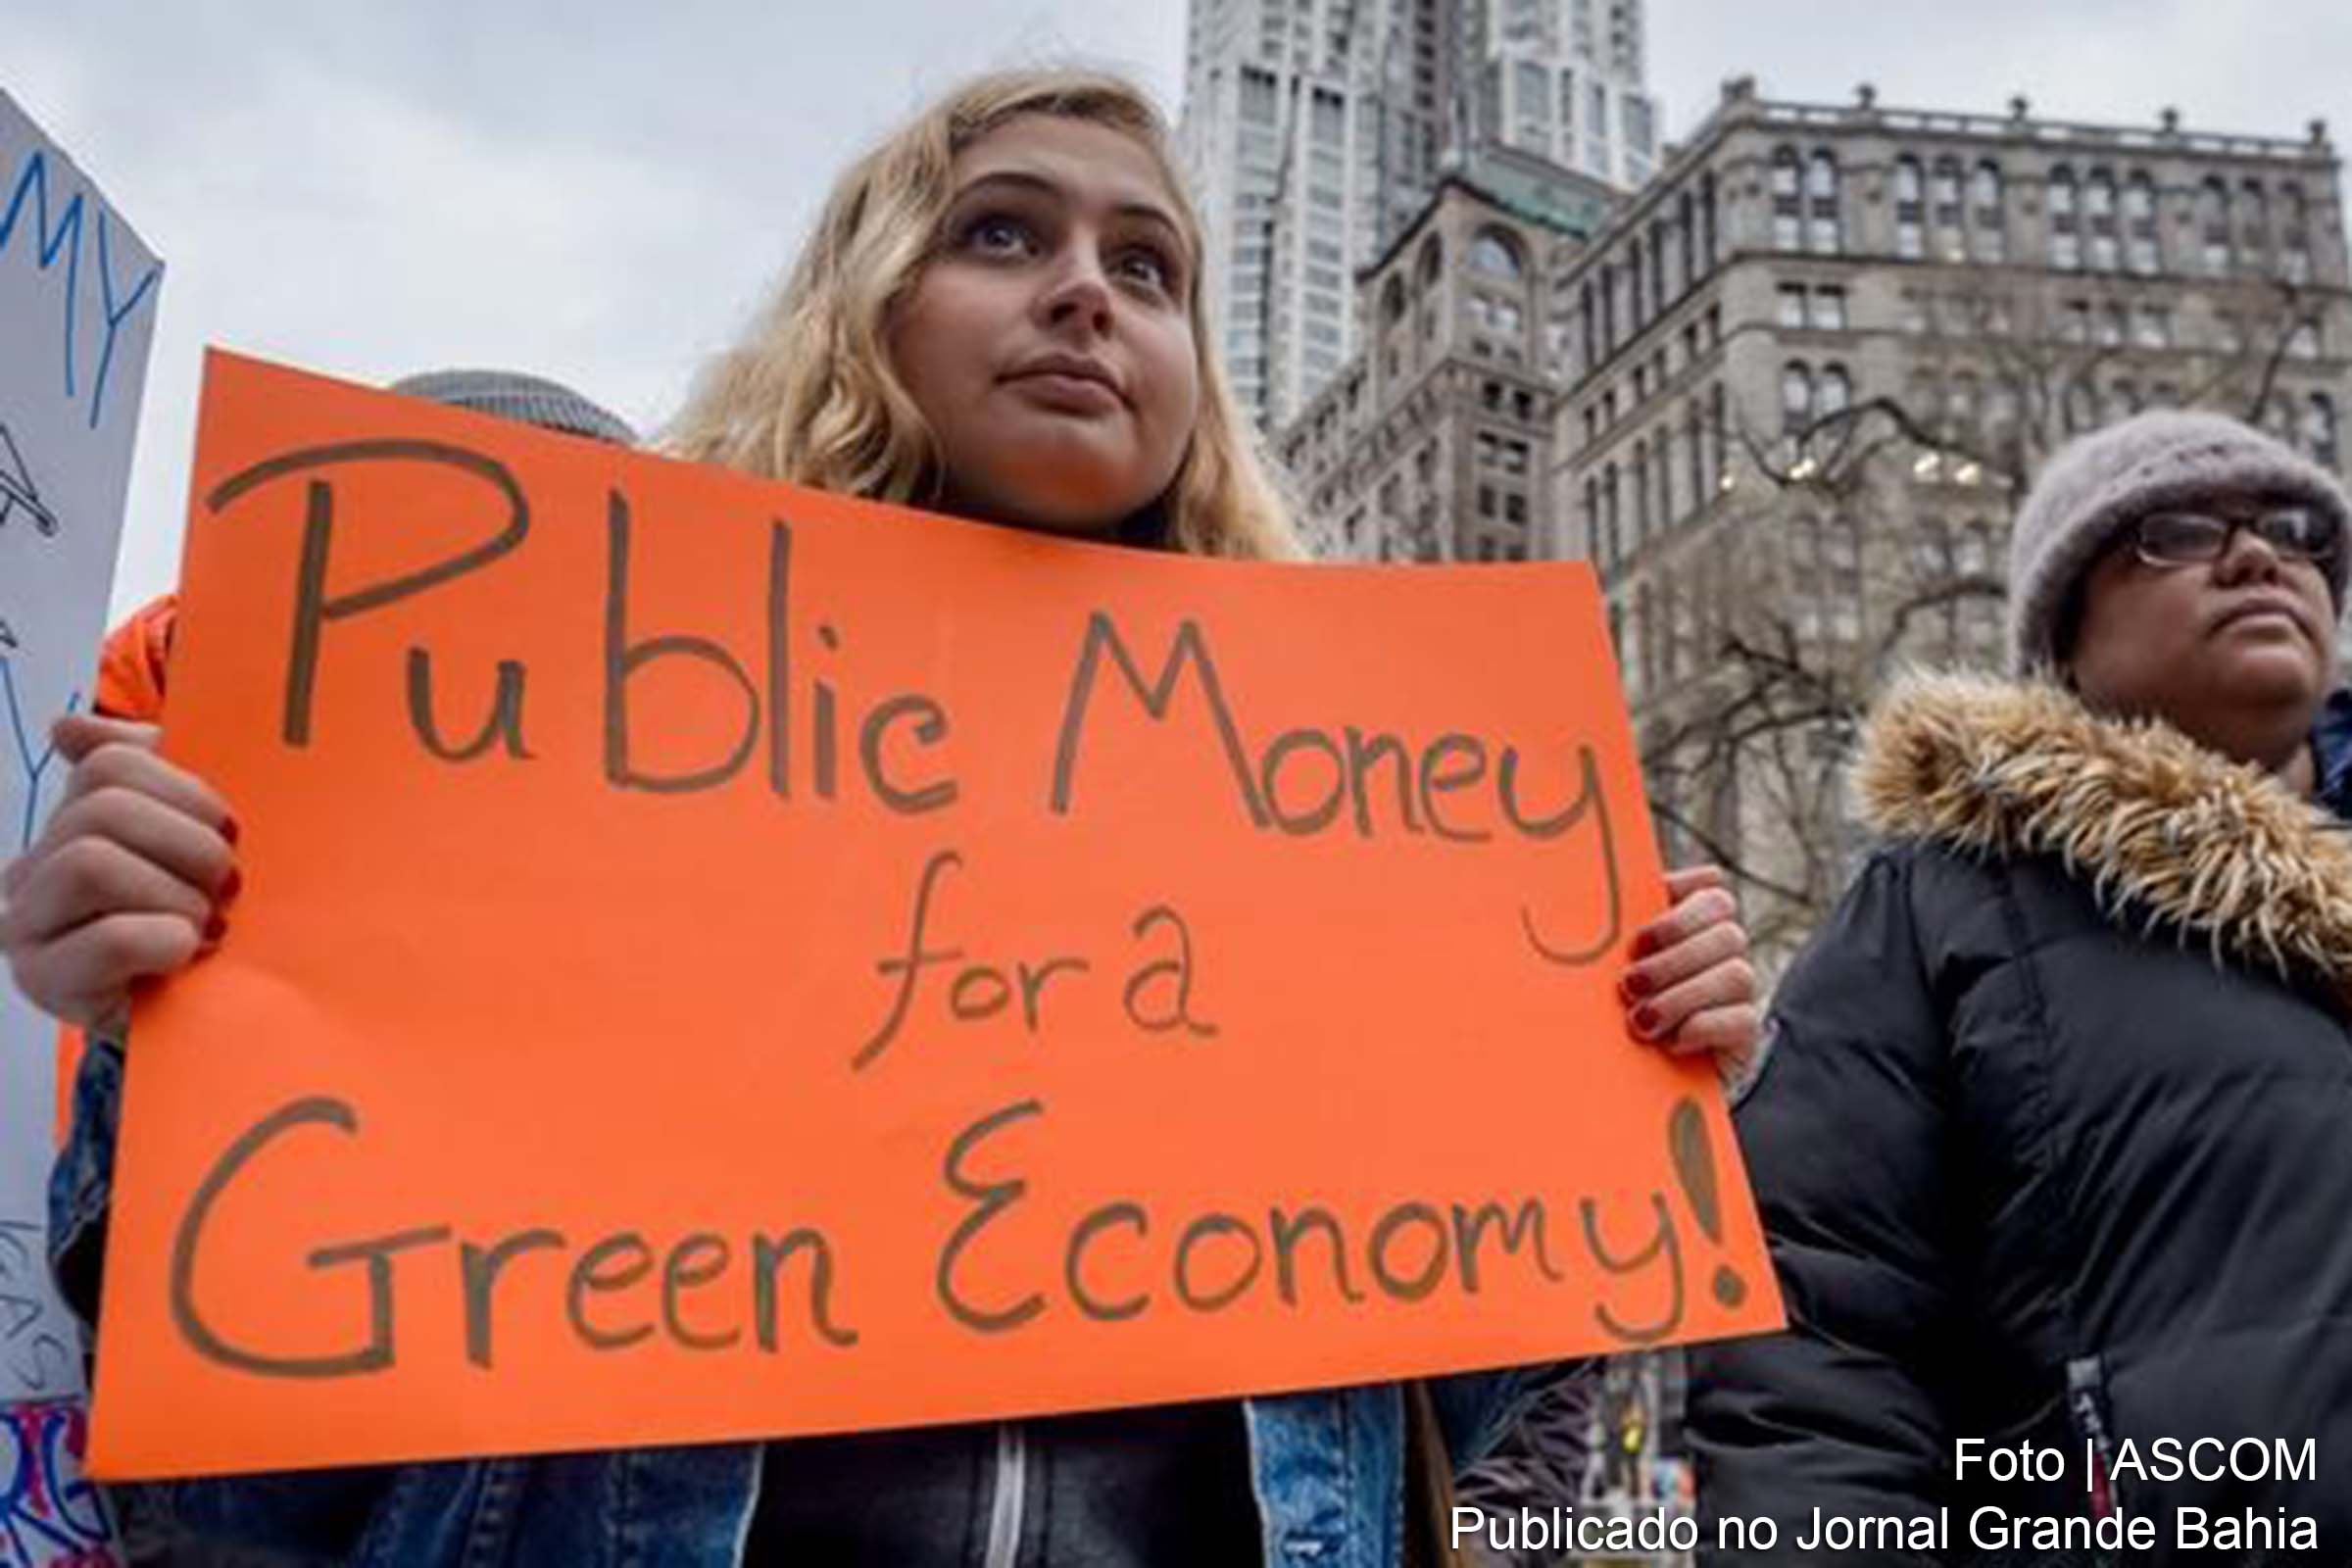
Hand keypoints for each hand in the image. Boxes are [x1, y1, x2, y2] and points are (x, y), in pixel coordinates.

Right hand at [0, 715, 238, 1035]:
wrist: (193, 1022)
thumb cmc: (197, 924)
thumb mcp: (187, 845)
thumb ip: (148, 776)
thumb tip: (66, 728)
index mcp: (69, 823)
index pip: (111, 763)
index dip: (187, 791)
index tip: (229, 832)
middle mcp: (31, 868)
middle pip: (103, 810)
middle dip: (189, 846)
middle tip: (226, 891)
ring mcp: (26, 924)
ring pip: (91, 862)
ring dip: (174, 894)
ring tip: (206, 927)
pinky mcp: (46, 981)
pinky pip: (111, 938)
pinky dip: (166, 939)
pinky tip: (186, 953)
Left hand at [1619, 865, 1757, 1067]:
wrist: (1627, 1072)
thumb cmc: (1609, 1005)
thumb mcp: (1603, 964)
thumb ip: (1605, 934)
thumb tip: (1570, 902)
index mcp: (1690, 920)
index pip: (1711, 888)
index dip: (1681, 902)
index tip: (1638, 938)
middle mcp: (1721, 949)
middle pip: (1726, 930)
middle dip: (1674, 957)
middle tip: (1629, 984)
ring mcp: (1737, 989)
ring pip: (1737, 974)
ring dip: (1681, 996)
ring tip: (1639, 1021)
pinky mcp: (1744, 1031)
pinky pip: (1742, 1019)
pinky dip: (1701, 1028)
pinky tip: (1669, 1041)